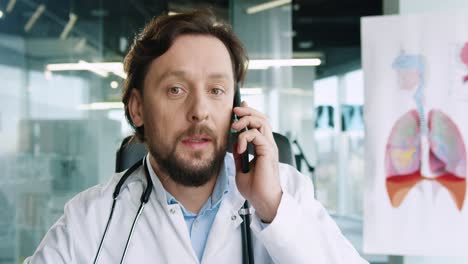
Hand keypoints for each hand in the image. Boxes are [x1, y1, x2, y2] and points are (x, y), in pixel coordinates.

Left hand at [231, 101, 281, 222]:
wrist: (262, 201)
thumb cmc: (255, 188)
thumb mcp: (241, 167)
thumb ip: (239, 154)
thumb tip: (234, 141)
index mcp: (263, 147)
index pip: (259, 124)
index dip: (249, 113)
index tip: (237, 109)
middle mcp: (268, 144)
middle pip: (262, 118)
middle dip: (247, 111)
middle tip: (234, 111)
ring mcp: (269, 147)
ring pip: (261, 122)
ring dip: (245, 120)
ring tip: (234, 127)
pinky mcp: (267, 151)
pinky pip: (256, 135)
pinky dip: (244, 138)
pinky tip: (239, 148)